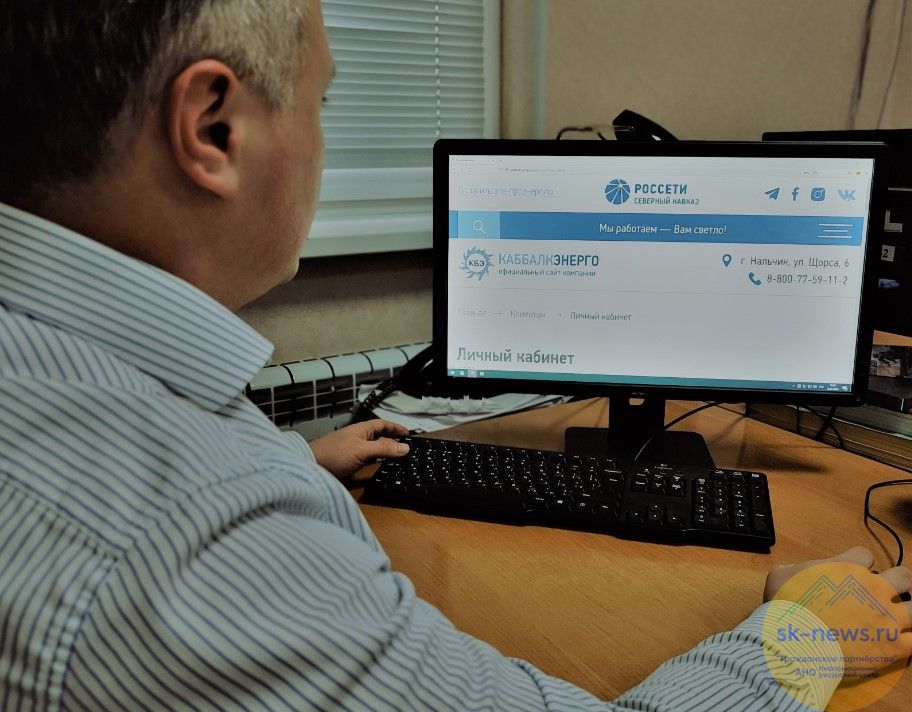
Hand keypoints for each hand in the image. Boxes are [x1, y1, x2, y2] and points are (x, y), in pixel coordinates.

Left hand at [309, 419, 409, 479]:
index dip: (396, 428)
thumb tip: (406, 447)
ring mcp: (352, 450)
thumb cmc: (334, 454)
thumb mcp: (363, 450)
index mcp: (362, 430)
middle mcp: (358, 438)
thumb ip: (384, 448)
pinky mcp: (348, 462)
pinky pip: (367, 459)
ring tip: (398, 458)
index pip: (383, 425)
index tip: (408, 434)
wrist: (310, 467)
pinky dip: (376, 462)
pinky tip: (380, 468)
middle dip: (393, 440)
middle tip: (406, 447)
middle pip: (379, 437)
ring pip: (374, 449)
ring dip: (385, 452)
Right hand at [761, 546, 911, 707]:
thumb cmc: (784, 605)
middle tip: (886, 592)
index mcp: (848, 568)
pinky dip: (909, 640)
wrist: (793, 641)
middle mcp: (874, 589)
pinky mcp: (893, 646)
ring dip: (908, 611)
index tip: (851, 574)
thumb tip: (799, 572)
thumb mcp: (780, 575)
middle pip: (904, 576)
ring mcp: (888, 618)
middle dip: (897, 581)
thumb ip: (797, 568)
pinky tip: (901, 641)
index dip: (858, 563)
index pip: (865, 554)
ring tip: (898, 618)